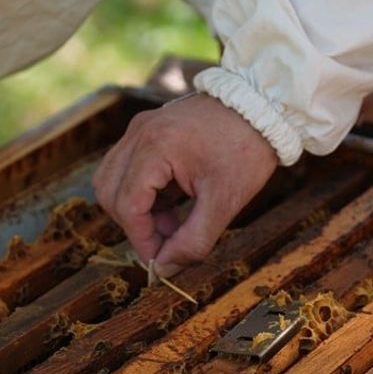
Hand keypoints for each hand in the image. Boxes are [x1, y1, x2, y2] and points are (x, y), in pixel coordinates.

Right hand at [94, 94, 276, 276]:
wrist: (262, 106)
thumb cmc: (246, 149)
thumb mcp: (225, 201)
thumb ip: (193, 240)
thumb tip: (164, 267)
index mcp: (156, 147)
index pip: (128, 205)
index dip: (141, 239)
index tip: (160, 260)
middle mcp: (140, 134)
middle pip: (110, 193)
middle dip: (134, 225)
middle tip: (166, 242)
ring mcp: (140, 129)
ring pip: (112, 180)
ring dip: (134, 209)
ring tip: (170, 222)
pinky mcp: (147, 129)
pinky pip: (126, 168)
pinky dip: (141, 192)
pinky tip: (171, 203)